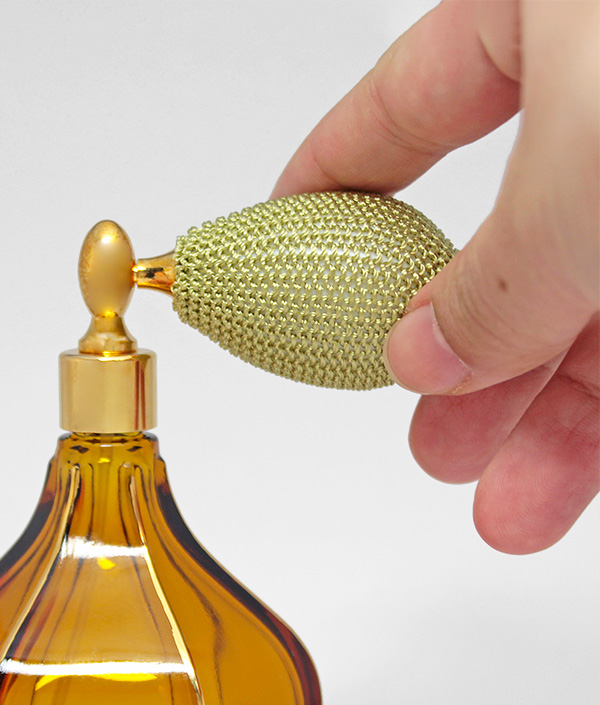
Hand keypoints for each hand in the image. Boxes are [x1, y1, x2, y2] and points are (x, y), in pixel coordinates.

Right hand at [274, 0, 598, 553]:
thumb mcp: (584, 161)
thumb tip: (421, 356)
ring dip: (548, 419)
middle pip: (507, 243)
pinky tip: (580, 476)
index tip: (284, 240)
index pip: (407, 105)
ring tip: (507, 507)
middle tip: (425, 436)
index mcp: (547, 13)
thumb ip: (495, 275)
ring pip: (593, 303)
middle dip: (462, 361)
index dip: (333, 181)